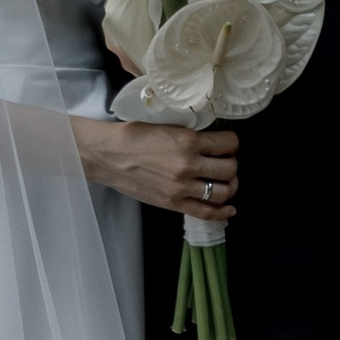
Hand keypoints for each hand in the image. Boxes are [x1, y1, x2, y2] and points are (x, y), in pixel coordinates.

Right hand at [73, 118, 239, 221]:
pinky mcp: (173, 204)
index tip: (226, 144)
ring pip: (223, 192)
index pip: (229, 144)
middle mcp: (189, 165)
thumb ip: (190, 136)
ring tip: (223, 182)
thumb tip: (211, 141)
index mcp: (188, 141)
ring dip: (229, 186)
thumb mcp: (167, 126)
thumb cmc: (132, 136)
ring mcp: (182, 188)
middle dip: (230, 164)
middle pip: (230, 169)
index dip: (231, 143)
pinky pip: (207, 213)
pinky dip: (222, 213)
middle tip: (223, 162)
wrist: (108, 156)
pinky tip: (228, 209)